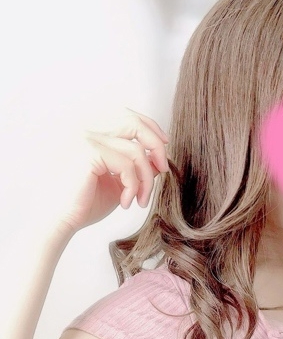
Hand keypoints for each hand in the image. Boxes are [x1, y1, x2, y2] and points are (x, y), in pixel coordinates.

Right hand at [57, 107, 169, 232]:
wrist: (62, 220)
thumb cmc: (85, 204)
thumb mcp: (119, 183)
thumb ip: (137, 168)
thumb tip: (160, 159)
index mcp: (95, 135)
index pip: (128, 117)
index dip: (152, 129)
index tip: (164, 149)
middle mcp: (89, 131)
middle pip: (135, 124)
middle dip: (156, 146)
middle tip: (164, 170)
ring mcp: (88, 139)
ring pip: (136, 151)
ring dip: (146, 179)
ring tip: (140, 200)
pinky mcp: (89, 152)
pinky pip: (127, 166)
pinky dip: (133, 186)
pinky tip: (126, 202)